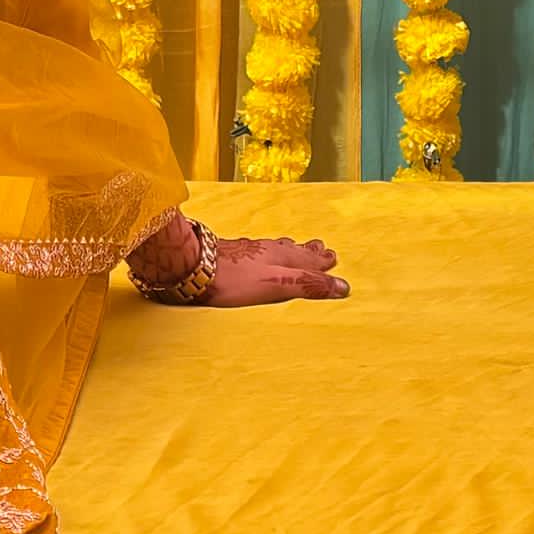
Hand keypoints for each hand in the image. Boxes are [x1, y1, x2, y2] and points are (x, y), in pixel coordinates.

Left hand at [199, 233, 346, 307]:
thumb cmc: (234, 278)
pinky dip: (269, 252)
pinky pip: (259, 251)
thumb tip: (342, 286)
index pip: (308, 261)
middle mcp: (267, 250)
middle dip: (309, 252)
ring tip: (297, 248)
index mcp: (281, 258)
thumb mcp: (277, 285)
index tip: (334, 258)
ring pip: (276, 248)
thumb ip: (307, 285)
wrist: (191, 264)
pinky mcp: (231, 253)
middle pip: (294, 250)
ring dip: (290, 250)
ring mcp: (248, 250)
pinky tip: (260, 253)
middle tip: (322, 248)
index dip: (321, 263)